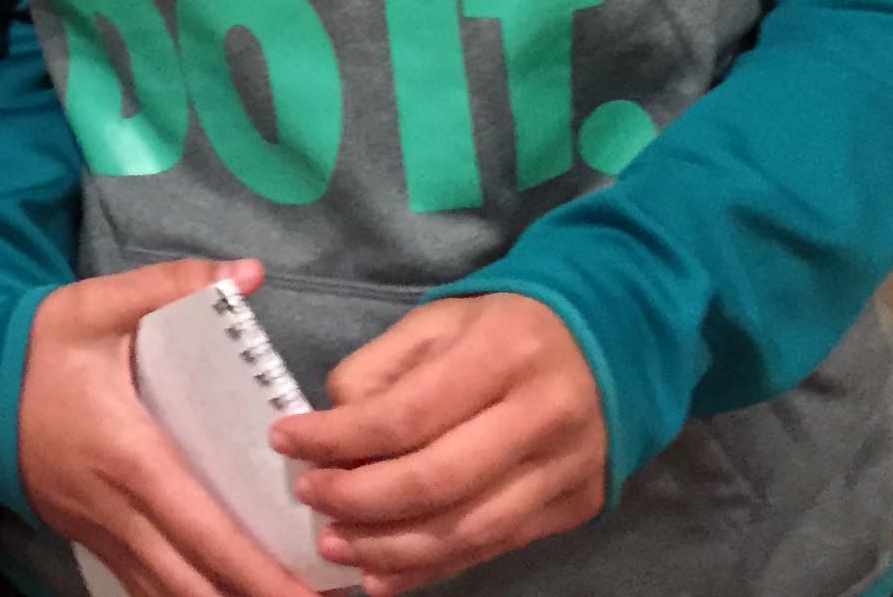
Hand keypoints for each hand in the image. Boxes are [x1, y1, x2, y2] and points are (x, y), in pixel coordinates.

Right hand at [20, 258, 317, 596]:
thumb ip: (172, 286)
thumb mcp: (97, 303)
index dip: (254, 568)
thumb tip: (250, 272)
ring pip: (169, 595)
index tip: (303, 592)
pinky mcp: (94, 541)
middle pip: (193, 582)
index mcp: (128, 455)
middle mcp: (117, 511)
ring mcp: (102, 534)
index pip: (201, 527)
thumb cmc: (39, 347)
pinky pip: (146, 587)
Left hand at [268, 293, 602, 595]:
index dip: (340, 437)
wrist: (604, 345)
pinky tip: (383, 572)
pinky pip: (492, 549)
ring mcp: (564, 470)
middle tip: (309, 498)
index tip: (287, 441)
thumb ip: (381, 369)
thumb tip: (334, 426)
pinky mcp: (572, 509)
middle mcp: (542, 415)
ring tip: (334, 544)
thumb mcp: (438, 321)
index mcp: (505, 352)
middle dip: (359, 499)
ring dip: (389, 548)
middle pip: (437, 480)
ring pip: (465, 530)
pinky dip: (431, 568)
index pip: (408, 413)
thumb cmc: (503, 329)